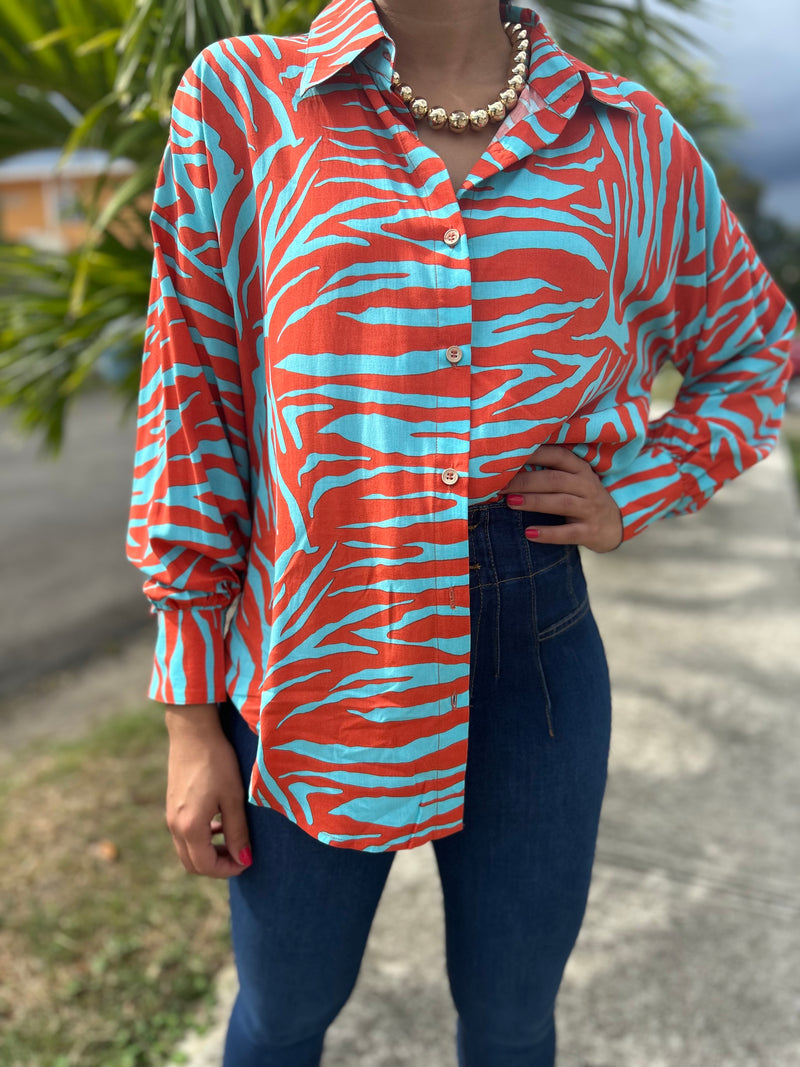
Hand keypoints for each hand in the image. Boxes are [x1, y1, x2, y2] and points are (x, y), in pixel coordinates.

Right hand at [165, 704, 252, 877]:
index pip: (205, 865)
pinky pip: (184, 834)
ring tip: (233, 839)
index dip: (228, 869)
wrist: (192, 732)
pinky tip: (219, 823)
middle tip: (241, 854)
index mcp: (189, 826)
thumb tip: (244, 859)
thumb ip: (237, 831)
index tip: (248, 860)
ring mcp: (170, 816)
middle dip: (217, 865)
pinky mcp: (171, 805)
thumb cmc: (217, 762)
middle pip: (192, 863)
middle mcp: (174, 826)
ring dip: (209, 852)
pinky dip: (201, 839)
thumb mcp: (233, 797)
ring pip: (187, 850)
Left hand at [499, 445, 622, 552]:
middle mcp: (587, 486)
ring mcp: (590, 509)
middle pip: (555, 480)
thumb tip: (507, 466)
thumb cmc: (582, 498)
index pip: (558, 455)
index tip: (509, 455)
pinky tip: (529, 533)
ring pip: (561, 503)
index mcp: (580, 469)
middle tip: (501, 484)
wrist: (614, 525)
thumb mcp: (573, 480)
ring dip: (535, 502)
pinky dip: (548, 534)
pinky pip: (568, 533)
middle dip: (526, 481)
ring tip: (510, 502)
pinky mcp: (589, 532)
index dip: (535, 454)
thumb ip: (549, 472)